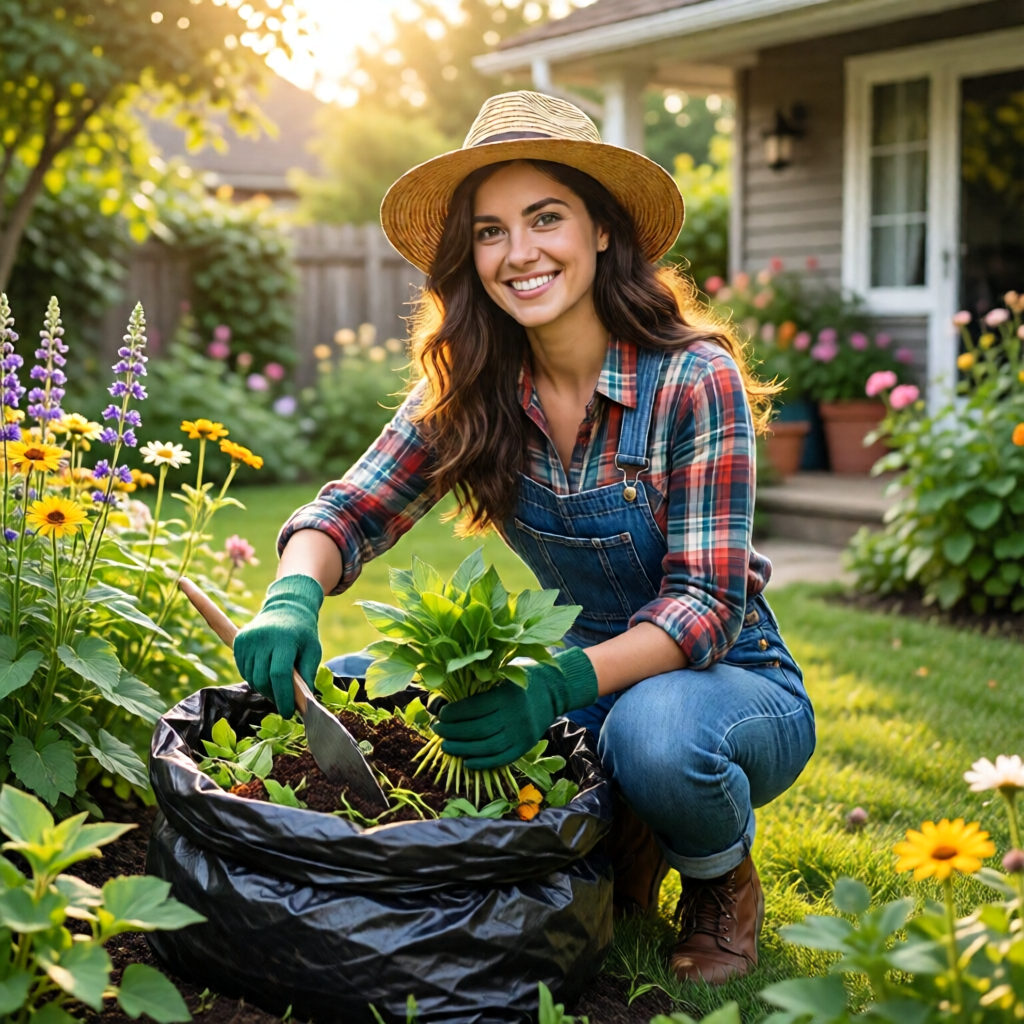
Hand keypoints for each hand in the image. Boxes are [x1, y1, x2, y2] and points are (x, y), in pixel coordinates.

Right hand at [233, 574, 323, 718]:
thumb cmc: (303, 632)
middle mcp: (262, 638)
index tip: (289, 713)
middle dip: (273, 696)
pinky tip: (266, 675)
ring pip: (251, 678)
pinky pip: (244, 670)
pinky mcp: (239, 642)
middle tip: (284, 702)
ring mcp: (248, 640)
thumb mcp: (313, 650)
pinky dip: (254, 678)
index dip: (284, 698)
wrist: (287, 606)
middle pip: (262, 679)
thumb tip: (304, 703)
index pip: (279, 675)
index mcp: (285, 640)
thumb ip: (308, 675)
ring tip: (277, 686)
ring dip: (264, 688)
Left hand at [432, 647, 597, 768]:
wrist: (552, 690)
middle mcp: (514, 716)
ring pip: (487, 747)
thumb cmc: (520, 679)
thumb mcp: (501, 675)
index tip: (440, 714)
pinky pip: (502, 759)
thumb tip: (445, 701)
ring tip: (446, 747)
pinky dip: (483, 763)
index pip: (474, 708)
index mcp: (506, 695)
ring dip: (463, 749)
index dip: (454, 714)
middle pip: (478, 729)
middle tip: (437, 730)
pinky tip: (467, 762)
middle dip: (453, 732)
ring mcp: (521, 733)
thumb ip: (478, 688)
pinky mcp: (526, 745)